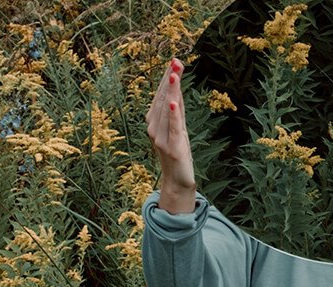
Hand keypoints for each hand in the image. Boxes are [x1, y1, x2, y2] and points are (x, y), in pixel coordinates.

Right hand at [146, 58, 196, 213]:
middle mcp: (154, 128)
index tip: (175, 61)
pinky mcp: (171, 147)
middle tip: (176, 61)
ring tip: (174, 75)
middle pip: (163, 99)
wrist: (177, 180)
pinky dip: (172, 115)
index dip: (168, 78)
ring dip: (171, 92)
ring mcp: (161, 138)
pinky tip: (174, 103)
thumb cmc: (177, 152)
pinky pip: (172, 128)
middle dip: (170, 80)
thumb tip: (177, 84)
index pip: (162, 95)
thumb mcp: (178, 127)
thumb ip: (177, 108)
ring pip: (166, 110)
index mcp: (154, 121)